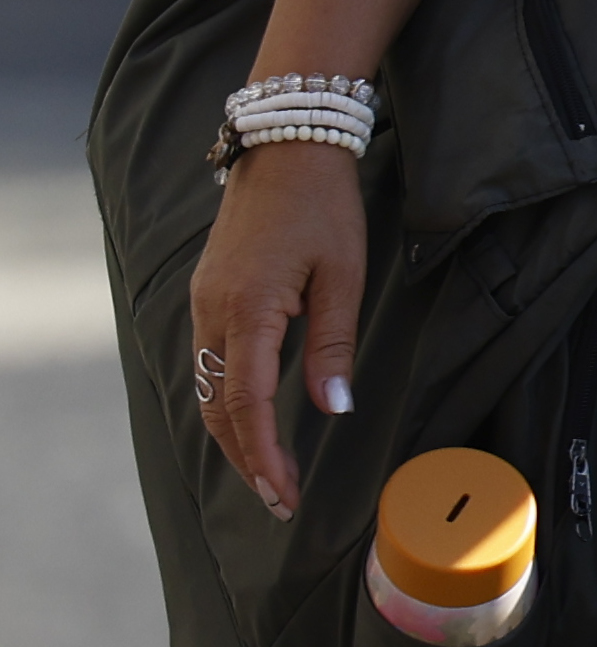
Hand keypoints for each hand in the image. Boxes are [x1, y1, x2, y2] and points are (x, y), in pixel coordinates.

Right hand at [188, 143, 364, 521]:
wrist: (287, 148)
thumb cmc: (324, 206)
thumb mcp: (343, 275)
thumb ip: (333, 344)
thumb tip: (335, 407)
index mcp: (248, 309)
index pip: (248, 405)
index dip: (264, 455)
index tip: (284, 493)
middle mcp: (213, 312)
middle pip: (218, 407)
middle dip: (246, 458)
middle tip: (277, 499)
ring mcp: (204, 302)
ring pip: (208, 387)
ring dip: (234, 434)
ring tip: (267, 471)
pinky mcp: (208, 294)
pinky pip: (209, 361)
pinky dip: (226, 400)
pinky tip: (249, 419)